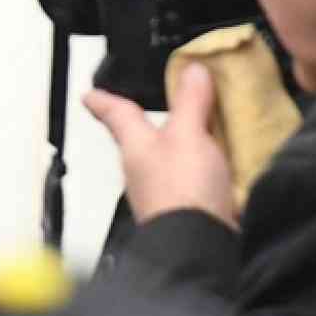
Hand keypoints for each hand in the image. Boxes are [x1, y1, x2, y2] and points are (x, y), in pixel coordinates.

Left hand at [84, 63, 237, 227]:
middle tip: (162, 108)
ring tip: (206, 132)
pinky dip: (209, 172)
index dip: (102, 100)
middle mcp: (144, 168)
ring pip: (171, 160)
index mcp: (134, 144)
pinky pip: (198, 182)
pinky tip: (226, 171)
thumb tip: (191, 70)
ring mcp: (166, 191)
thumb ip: (190, 102)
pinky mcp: (191, 209)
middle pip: (142, 139)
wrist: (199, 246)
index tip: (89, 93)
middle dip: (152, 125)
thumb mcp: (187, 135)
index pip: (114, 113)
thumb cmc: (178, 193)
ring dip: (185, 147)